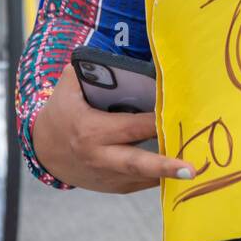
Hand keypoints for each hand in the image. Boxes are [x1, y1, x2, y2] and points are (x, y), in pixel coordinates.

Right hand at [31, 65, 195, 192]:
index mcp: (90, 131)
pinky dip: (159, 178)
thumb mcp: (67, 89)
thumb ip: (87, 70)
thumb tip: (111, 53)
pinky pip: (140, 183)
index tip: (176, 117)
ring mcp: (107, 175)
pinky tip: (180, 172)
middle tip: (191, 169)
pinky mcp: (113, 186)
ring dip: (169, 174)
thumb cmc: (61, 113)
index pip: (129, 126)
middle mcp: (100, 157)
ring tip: (196, 170)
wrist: (44, 150)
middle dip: (164, 166)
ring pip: (142, 177)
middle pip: (136, 162)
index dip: (153, 122)